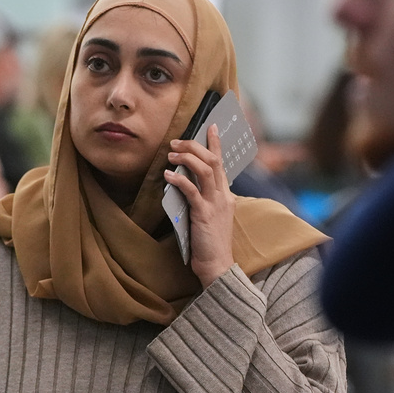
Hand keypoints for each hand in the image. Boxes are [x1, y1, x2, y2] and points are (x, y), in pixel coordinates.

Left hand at [165, 123, 236, 288]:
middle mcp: (223, 196)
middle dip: (194, 146)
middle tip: (176, 141)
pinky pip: (192, 191)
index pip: (222, 163)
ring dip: (187, 158)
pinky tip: (168, 175)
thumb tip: (185, 183)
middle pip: (213, 160)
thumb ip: (203, 199)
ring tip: (171, 154)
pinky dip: (180, 179)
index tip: (210, 126)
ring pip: (205, 170)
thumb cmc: (210, 243)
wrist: (218, 265)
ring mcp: (215, 204)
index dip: (215, 143)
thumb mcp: (210, 216)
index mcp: (225, 195)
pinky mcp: (204, 214)